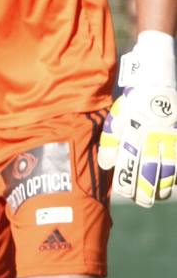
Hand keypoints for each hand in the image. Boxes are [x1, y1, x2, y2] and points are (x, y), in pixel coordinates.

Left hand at [99, 40, 176, 207]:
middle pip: (150, 177)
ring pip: (168, 175)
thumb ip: (109, 141)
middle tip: (140, 200)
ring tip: (154, 196)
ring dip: (161, 189)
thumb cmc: (132, 99)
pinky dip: (174, 177)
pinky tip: (169, 184)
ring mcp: (169, 140)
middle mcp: (152, 140)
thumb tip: (106, 165)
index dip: (126, 186)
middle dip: (144, 194)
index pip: (128, 170)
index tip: (124, 193)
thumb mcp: (115, 116)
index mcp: (133, 135)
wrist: (158, 77)